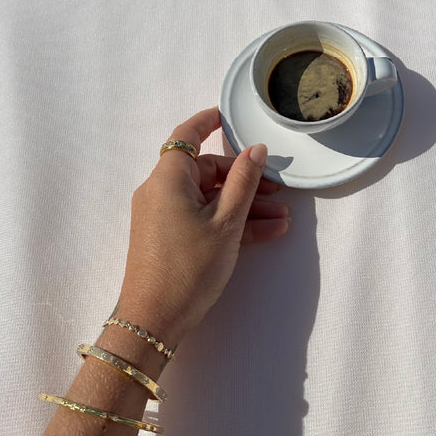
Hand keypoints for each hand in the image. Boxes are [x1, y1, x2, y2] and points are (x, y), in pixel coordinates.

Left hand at [117, 107, 288, 346]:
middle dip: (244, 178)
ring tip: (282, 217)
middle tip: (278, 189)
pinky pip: (203, 218)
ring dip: (244, 205)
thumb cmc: (188, 267)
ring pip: (210, 198)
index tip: (229, 114)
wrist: (153, 321)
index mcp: (168, 178)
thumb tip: (256, 149)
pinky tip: (267, 231)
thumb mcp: (225, 222)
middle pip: (206, 171)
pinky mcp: (170, 237)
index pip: (187, 135)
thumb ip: (244, 182)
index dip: (208, 122)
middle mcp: (161, 191)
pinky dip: (230, 222)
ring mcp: (164, 216)